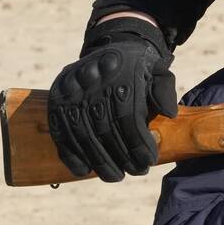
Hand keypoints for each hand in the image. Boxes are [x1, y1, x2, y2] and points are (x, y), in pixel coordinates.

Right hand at [47, 17, 176, 181]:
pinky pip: (60, 132)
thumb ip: (164, 90)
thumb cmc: (139, 67)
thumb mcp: (157, 70)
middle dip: (122, 156)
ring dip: (99, 161)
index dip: (138, 142)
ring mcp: (70, 92)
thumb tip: (169, 114)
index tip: (149, 160)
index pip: (127, 116)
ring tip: (115, 176)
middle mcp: (91, 82)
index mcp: (119, 73)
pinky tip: (84, 171)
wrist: (110, 48)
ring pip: (82, 135)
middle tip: (136, 172)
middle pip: (104, 129)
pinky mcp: (55, 101)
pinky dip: (71, 154)